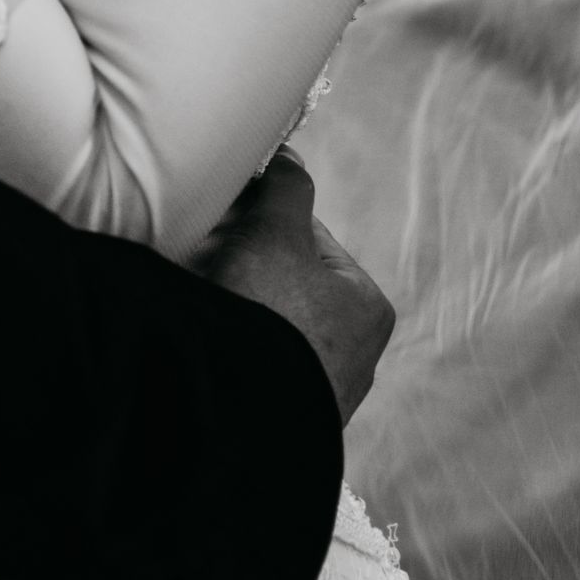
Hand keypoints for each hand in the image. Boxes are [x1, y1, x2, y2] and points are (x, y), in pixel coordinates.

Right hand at [191, 150, 394, 425]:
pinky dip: (235, 348)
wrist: (238, 414)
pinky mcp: (288, 424)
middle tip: (210, 265)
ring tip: (210, 305)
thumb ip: (286, 186)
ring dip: (239, 309)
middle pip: (289, 285)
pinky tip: (214, 343)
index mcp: (369, 307)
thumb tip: (287, 155)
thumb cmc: (269, 316)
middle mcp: (358, 356)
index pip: (311, 239)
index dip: (263, 223)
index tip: (228, 227)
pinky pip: (257, 365)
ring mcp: (322, 396)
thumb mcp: (276, 231)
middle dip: (248, 269)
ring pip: (270, 325)